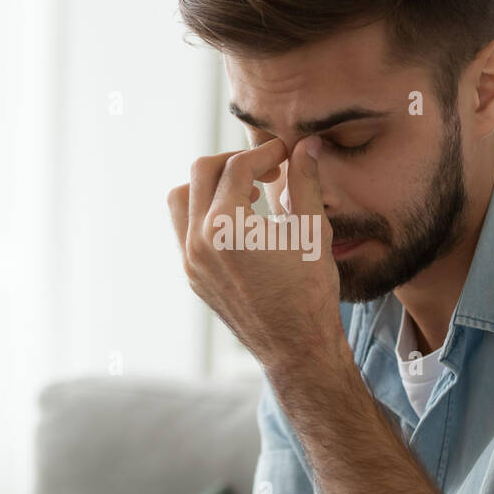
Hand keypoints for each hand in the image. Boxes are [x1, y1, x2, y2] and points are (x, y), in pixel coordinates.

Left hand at [167, 135, 344, 371]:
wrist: (296, 348)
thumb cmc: (310, 292)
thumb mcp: (313, 232)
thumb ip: (305, 183)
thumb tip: (307, 145)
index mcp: (227, 228)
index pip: (238, 167)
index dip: (265, 153)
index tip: (285, 155)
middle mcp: (199, 242)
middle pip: (201, 173)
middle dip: (234, 161)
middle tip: (267, 169)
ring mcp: (191, 261)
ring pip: (181, 199)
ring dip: (209, 186)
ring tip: (246, 192)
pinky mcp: (193, 276)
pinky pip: (184, 230)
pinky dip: (204, 213)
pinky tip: (240, 221)